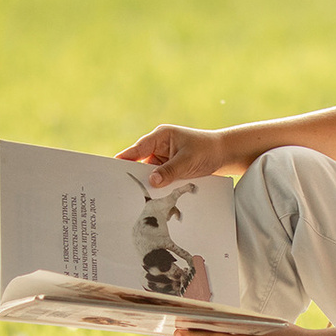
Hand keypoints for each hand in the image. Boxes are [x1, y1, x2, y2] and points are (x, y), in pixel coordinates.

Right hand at [117, 125, 235, 187]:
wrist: (225, 153)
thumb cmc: (207, 150)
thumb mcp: (188, 162)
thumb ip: (169, 171)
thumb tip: (152, 181)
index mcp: (160, 137)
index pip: (136, 150)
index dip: (123, 160)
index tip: (110, 170)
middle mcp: (158, 146)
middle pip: (140, 163)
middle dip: (135, 176)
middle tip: (122, 190)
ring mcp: (163, 157)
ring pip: (149, 173)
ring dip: (148, 184)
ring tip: (138, 198)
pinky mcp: (169, 167)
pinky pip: (159, 178)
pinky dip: (158, 186)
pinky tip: (155, 198)